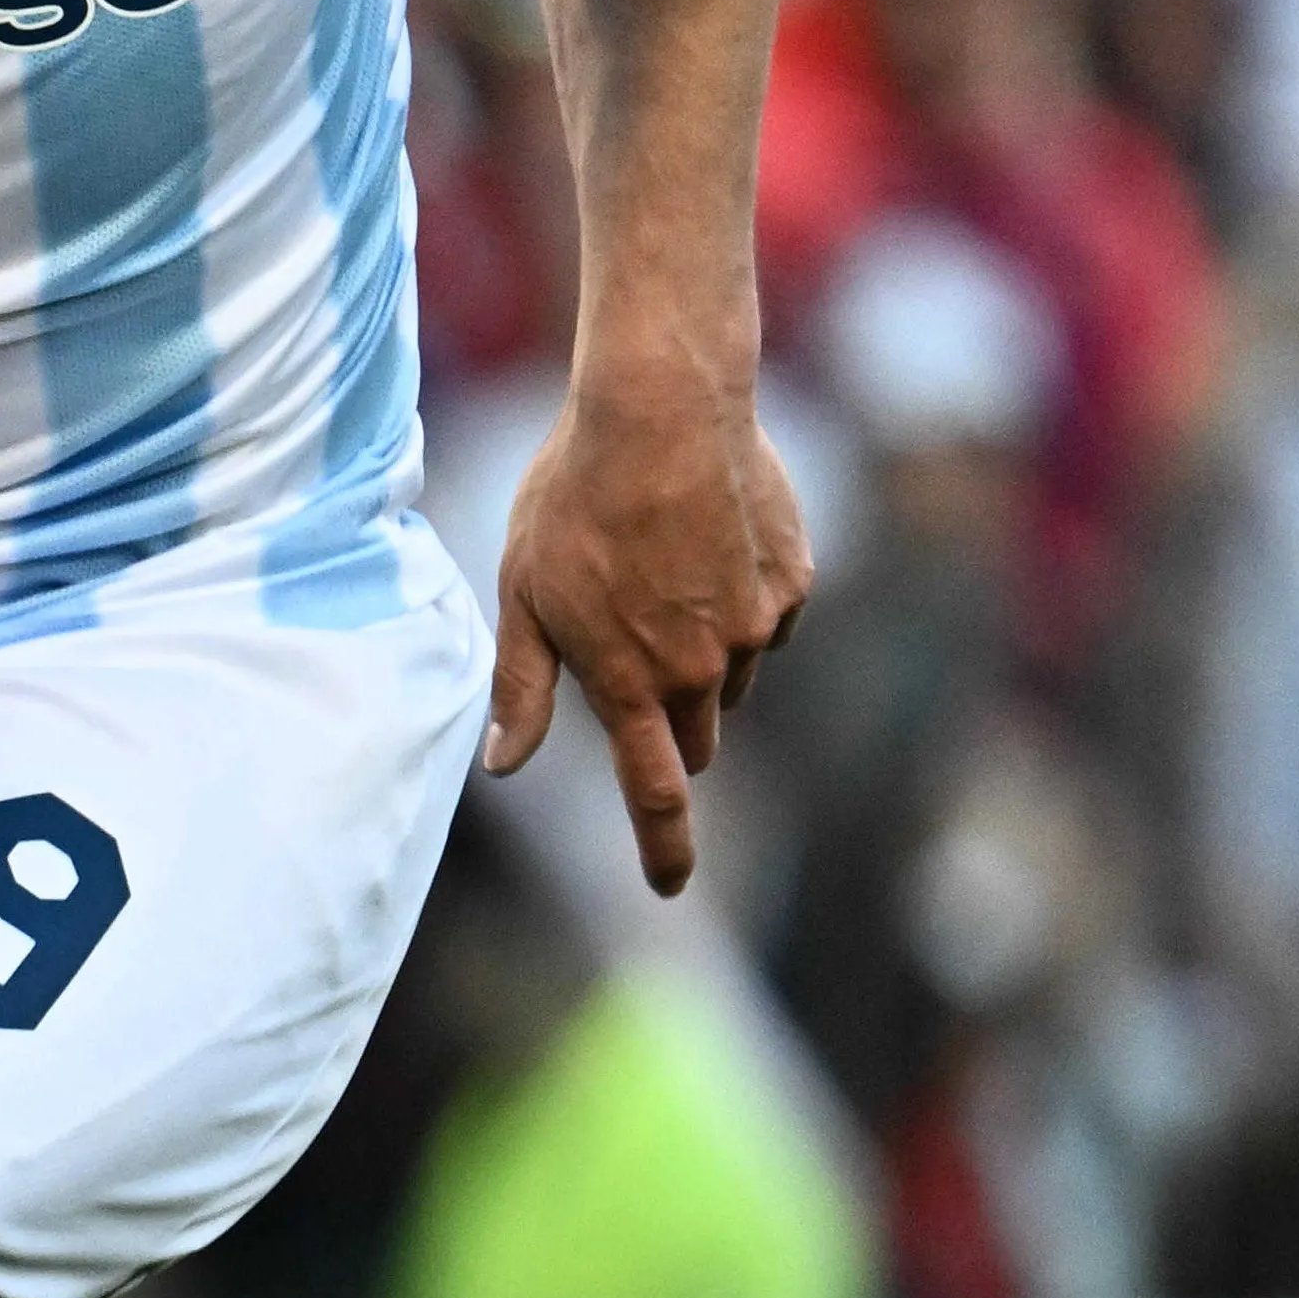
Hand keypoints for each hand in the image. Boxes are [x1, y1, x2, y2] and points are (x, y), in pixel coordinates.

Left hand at [478, 351, 805, 898]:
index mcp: (632, 682)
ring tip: (660, 567)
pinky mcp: (794, 582)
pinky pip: (768, 617)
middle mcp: (705, 669)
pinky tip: (706, 538)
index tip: (670, 888)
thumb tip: (504, 764)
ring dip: (702, 654)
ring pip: (733, 675)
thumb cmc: (574, 496)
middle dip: (670, 720)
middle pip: (697, 735)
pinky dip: (739, 599)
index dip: (664, 849)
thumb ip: (521, 686)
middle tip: (632, 650)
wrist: (663, 409)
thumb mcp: (523, 591)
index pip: (656, 793)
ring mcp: (758, 627)